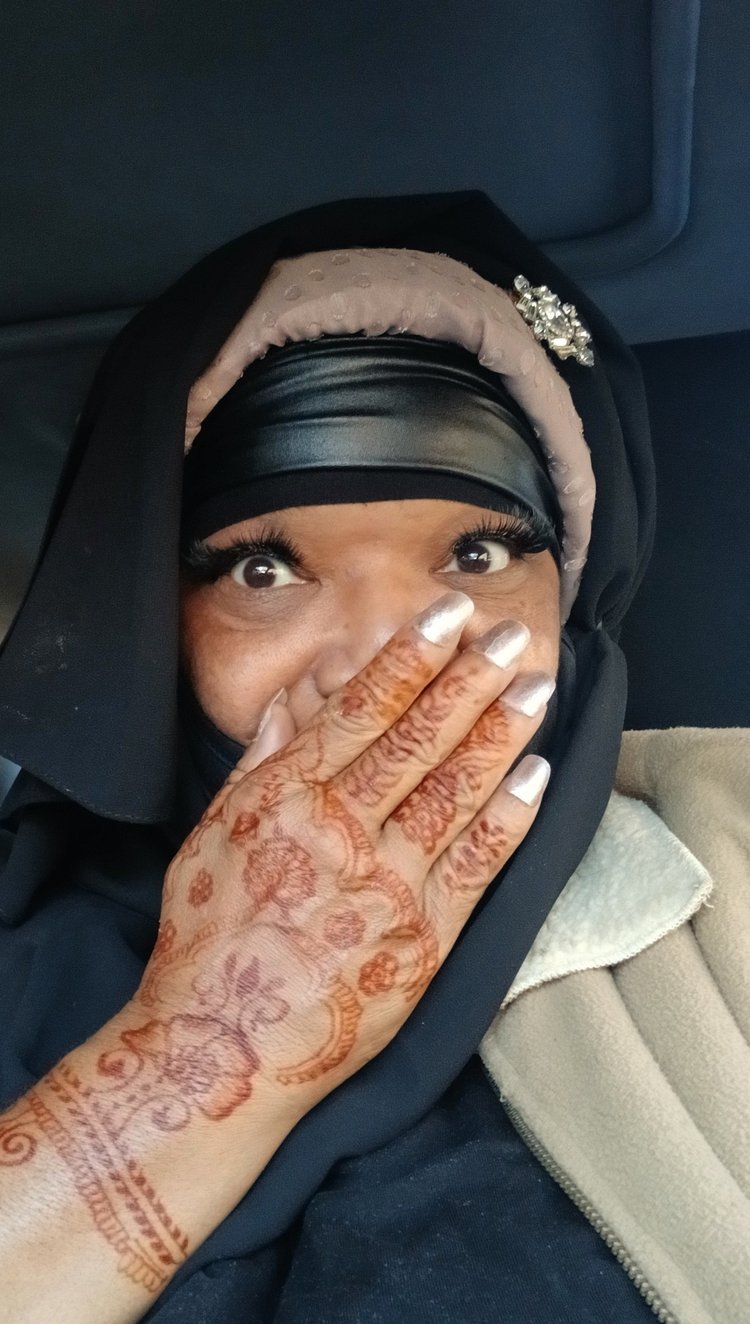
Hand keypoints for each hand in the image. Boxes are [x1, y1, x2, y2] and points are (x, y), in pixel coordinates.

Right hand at [132, 592, 553, 1124]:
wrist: (222, 1052)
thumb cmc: (208, 941)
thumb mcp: (210, 838)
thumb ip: (259, 766)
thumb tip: (293, 703)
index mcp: (286, 801)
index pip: (362, 711)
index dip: (411, 657)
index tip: (448, 614)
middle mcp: (342, 836)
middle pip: (421, 740)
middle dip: (472, 680)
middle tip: (512, 635)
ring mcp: (390, 889)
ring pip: (458, 792)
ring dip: (503, 733)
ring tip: (537, 686)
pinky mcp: (426, 941)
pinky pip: (479, 864)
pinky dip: (511, 816)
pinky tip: (536, 773)